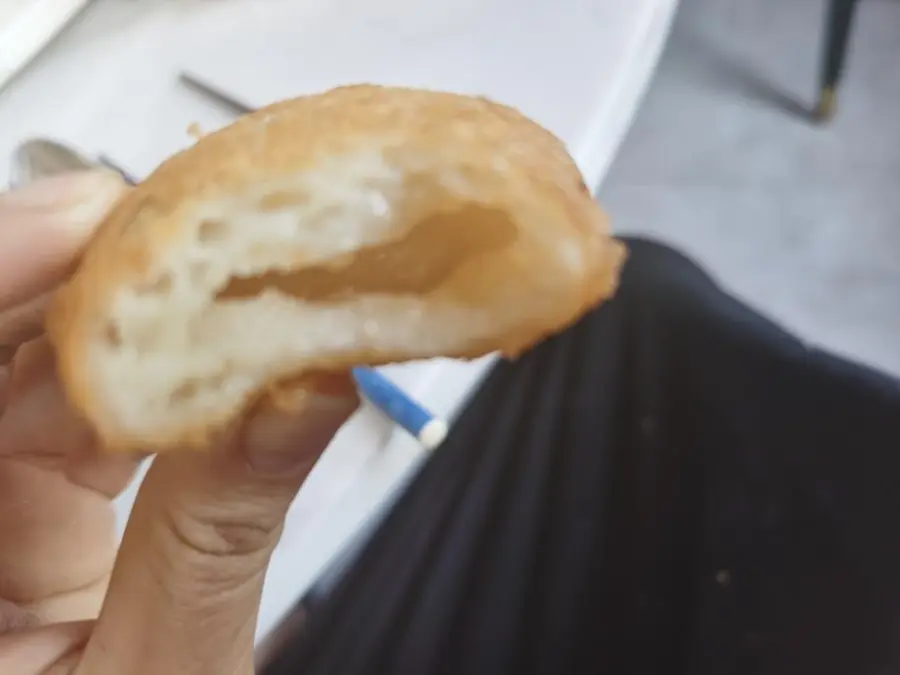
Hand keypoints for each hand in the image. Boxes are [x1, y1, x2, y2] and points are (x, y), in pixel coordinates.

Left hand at [0, 173, 358, 673]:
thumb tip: (307, 384)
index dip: (3, 277)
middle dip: (84, 274)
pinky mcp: (37, 503)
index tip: (94, 213)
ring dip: (133, 310)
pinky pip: (81, 406)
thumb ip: (224, 530)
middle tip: (187, 218)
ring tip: (221, 266)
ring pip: (33, 364)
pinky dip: (155, 368)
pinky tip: (214, 339)